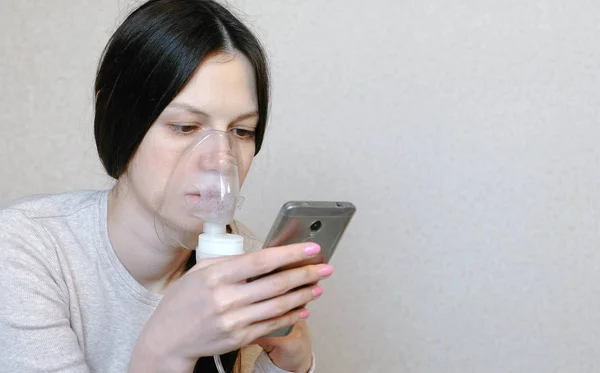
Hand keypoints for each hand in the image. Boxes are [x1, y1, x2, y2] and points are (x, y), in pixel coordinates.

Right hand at [129, 242, 330, 372]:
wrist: (167, 339)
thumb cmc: (183, 301)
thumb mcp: (200, 272)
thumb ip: (230, 262)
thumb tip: (262, 256)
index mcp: (217, 275)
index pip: (262, 261)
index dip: (290, 254)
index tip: (311, 249)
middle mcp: (227, 298)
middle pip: (277, 284)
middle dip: (306, 274)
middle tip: (325, 268)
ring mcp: (234, 320)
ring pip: (279, 305)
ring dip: (303, 295)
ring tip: (318, 286)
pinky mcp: (239, 338)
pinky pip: (272, 325)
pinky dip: (291, 316)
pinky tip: (304, 309)